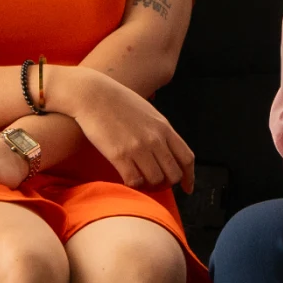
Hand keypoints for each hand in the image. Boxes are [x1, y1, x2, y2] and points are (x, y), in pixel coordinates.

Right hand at [45, 66, 193, 188]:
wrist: (93, 94)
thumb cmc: (118, 102)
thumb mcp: (148, 112)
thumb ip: (160, 131)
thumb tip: (167, 148)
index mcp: (164, 128)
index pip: (187, 158)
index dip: (189, 177)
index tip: (187, 188)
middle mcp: (155, 139)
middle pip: (174, 174)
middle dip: (167, 184)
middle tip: (157, 185)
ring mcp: (138, 147)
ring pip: (155, 181)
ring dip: (150, 186)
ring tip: (141, 183)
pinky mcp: (119, 155)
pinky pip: (134, 181)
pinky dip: (133, 186)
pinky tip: (127, 180)